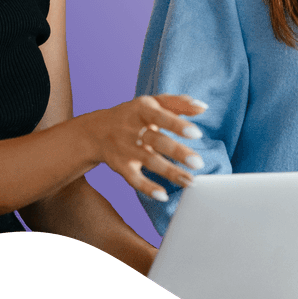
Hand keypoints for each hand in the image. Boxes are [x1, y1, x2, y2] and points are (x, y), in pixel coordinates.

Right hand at [79, 94, 205, 202]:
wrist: (95, 131)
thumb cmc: (133, 115)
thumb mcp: (151, 103)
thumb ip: (177, 103)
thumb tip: (202, 107)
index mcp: (142, 110)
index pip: (161, 116)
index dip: (178, 125)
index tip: (197, 134)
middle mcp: (132, 129)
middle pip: (157, 141)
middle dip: (178, 152)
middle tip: (198, 163)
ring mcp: (125, 149)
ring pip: (149, 161)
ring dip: (170, 172)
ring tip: (190, 181)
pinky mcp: (120, 166)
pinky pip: (134, 179)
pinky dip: (147, 188)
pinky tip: (163, 195)